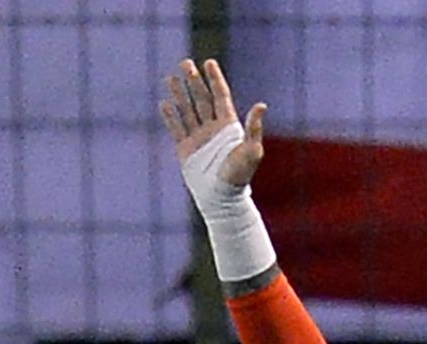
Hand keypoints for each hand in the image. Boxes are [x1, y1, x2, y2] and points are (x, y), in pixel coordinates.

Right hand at [160, 58, 266, 187]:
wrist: (222, 199)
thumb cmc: (240, 176)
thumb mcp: (251, 150)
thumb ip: (254, 127)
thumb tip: (261, 105)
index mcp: (229, 126)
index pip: (220, 96)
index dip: (215, 79)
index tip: (208, 62)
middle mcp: (213, 129)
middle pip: (202, 98)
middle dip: (194, 81)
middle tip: (185, 63)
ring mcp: (199, 138)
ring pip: (188, 110)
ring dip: (180, 94)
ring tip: (171, 78)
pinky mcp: (186, 149)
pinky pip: (176, 128)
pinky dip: (170, 116)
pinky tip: (164, 103)